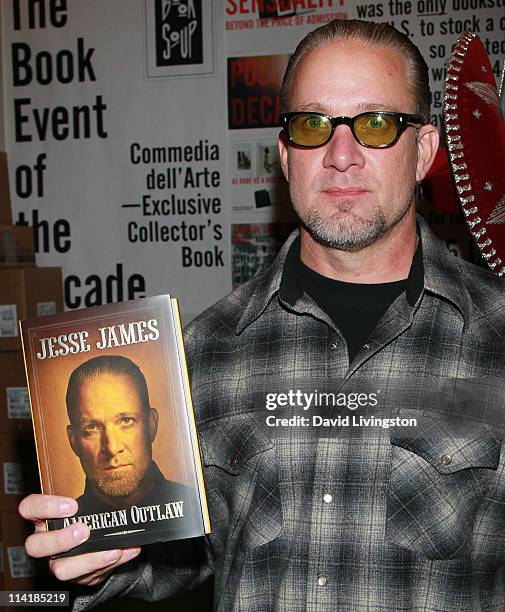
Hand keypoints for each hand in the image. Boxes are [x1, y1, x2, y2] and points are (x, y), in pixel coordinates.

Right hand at [19, 494, 140, 585]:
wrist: (95, 543)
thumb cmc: (86, 517)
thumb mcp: (85, 504)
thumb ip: (93, 498)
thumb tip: (116, 488)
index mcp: (44, 518)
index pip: (29, 508)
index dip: (45, 507)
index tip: (71, 506)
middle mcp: (45, 542)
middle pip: (36, 546)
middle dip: (60, 540)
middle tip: (84, 531)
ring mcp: (57, 562)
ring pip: (60, 570)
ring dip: (89, 560)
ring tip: (112, 551)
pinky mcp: (75, 576)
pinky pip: (89, 576)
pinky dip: (111, 563)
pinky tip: (126, 552)